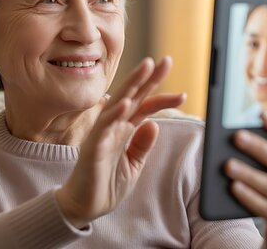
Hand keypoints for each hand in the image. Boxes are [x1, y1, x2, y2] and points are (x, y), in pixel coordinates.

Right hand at [55, 56, 185, 227]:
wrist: (84, 206)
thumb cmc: (105, 184)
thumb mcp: (133, 164)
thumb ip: (142, 144)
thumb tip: (154, 124)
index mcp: (123, 130)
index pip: (144, 107)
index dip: (161, 98)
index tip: (183, 94)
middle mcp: (112, 127)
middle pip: (132, 96)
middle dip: (148, 78)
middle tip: (165, 61)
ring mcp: (102, 135)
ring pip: (117, 104)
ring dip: (131, 85)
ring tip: (145, 68)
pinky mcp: (92, 148)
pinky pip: (103, 129)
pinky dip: (114, 115)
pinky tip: (125, 103)